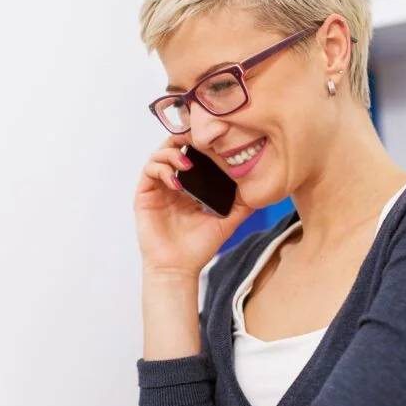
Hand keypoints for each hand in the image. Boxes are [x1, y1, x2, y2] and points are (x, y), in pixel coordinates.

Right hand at [134, 135, 252, 280]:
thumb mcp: (227, 221)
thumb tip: (260, 188)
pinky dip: (162, 170)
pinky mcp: (145, 195)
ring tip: (187, 164)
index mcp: (190, 185)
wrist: (179, 268)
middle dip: (183, 137)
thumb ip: (242, 204)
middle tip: (196, 138)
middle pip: (172, 147)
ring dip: (172, 153)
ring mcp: (157, 188)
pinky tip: (177, 182)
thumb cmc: (199, 247)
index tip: (213, 137)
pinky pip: (149, 171)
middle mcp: (172, 183)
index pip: (192, 152)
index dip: (199, 141)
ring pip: (158, 155)